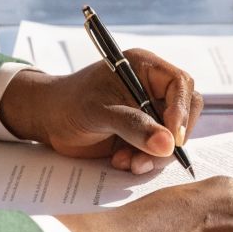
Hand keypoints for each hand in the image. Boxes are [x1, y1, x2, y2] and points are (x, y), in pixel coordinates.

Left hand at [0, 49, 201, 173]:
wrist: (48, 121)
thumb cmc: (69, 104)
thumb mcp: (99, 112)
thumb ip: (134, 126)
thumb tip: (169, 144)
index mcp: (145, 68)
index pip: (181, 85)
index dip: (181, 111)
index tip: (171, 139)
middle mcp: (152, 88)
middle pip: (184, 113)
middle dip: (169, 140)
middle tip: (148, 158)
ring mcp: (149, 112)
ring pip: (172, 137)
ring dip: (154, 156)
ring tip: (126, 163)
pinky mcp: (143, 134)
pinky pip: (158, 151)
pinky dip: (144, 161)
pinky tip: (121, 162)